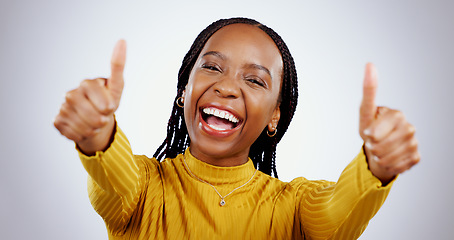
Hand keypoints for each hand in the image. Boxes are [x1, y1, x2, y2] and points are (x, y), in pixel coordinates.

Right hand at [54, 40, 126, 154]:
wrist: (95, 121)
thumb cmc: (107, 101)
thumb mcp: (116, 86)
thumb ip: (118, 66)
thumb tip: (121, 40)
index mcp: (86, 84)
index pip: (103, 102)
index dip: (108, 107)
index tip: (110, 106)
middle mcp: (71, 94)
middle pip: (95, 117)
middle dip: (103, 120)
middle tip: (102, 115)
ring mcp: (63, 108)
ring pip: (85, 127)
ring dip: (94, 129)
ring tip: (94, 122)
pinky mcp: (57, 121)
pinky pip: (74, 134)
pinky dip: (83, 135)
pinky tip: (83, 127)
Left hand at [359, 63, 419, 184]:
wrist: (378, 151)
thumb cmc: (370, 129)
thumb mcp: (365, 112)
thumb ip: (369, 91)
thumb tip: (370, 64)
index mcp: (397, 115)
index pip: (376, 131)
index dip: (369, 135)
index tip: (367, 134)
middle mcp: (409, 127)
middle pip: (382, 145)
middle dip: (372, 147)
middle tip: (372, 143)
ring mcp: (414, 142)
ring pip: (389, 157)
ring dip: (379, 157)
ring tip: (378, 151)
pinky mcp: (416, 157)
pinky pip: (397, 166)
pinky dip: (388, 165)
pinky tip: (388, 158)